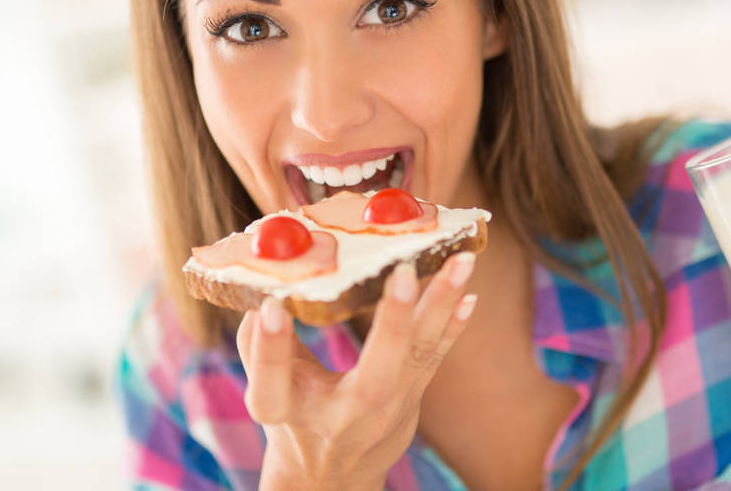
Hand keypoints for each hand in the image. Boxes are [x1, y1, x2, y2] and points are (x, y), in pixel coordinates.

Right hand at [236, 252, 478, 490]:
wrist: (333, 475)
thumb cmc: (294, 418)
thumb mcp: (268, 388)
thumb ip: (262, 342)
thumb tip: (265, 282)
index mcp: (286, 410)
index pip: (273, 383)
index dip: (269, 348)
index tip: (270, 306)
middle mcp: (341, 417)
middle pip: (371, 377)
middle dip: (391, 323)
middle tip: (404, 273)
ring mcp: (383, 412)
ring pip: (415, 356)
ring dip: (439, 305)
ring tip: (461, 261)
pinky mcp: (411, 400)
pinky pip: (433, 358)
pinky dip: (452, 325)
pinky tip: (469, 296)